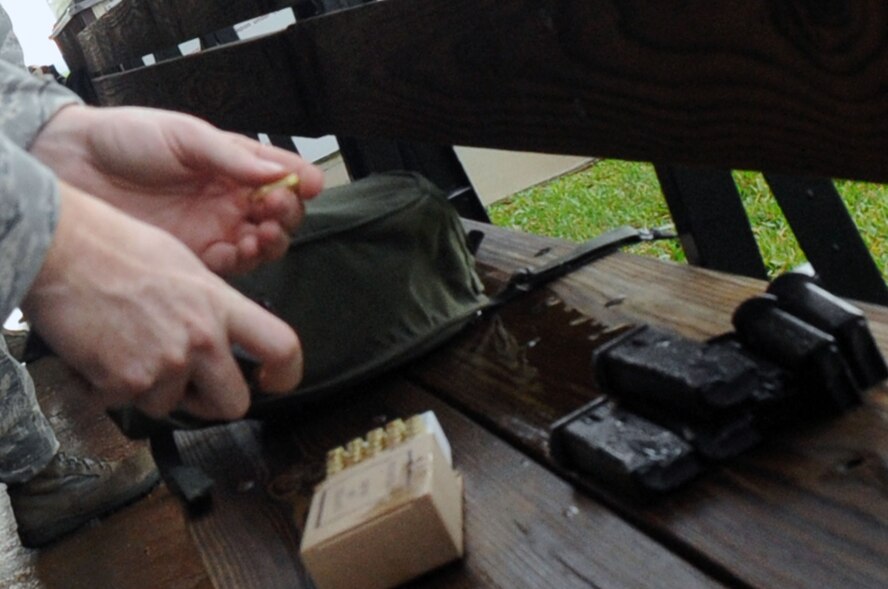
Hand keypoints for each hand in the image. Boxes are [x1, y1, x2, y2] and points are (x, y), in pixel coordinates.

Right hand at [22, 181, 301, 418]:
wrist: (58, 249)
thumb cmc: (116, 246)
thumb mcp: (185, 266)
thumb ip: (212, 305)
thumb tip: (222, 333)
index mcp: (221, 305)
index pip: (282, 346)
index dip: (288, 374)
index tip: (276, 382)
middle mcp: (201, 339)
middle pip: (234, 403)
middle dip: (212, 401)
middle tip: (189, 384)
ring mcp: (165, 364)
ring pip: (172, 407)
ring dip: (153, 390)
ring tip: (127, 348)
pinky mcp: (126, 383)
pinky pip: (127, 404)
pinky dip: (112, 389)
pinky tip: (100, 354)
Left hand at [30, 105, 323, 274]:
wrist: (73, 166)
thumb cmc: (125, 139)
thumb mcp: (184, 136)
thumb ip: (233, 157)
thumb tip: (279, 173)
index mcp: (234, 165)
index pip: (282, 177)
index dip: (301, 182)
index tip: (309, 185)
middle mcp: (229, 199)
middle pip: (279, 216)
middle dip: (286, 215)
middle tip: (274, 210)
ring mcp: (213, 229)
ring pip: (261, 245)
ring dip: (269, 243)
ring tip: (258, 235)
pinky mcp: (192, 256)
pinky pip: (229, 267)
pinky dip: (239, 263)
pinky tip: (231, 251)